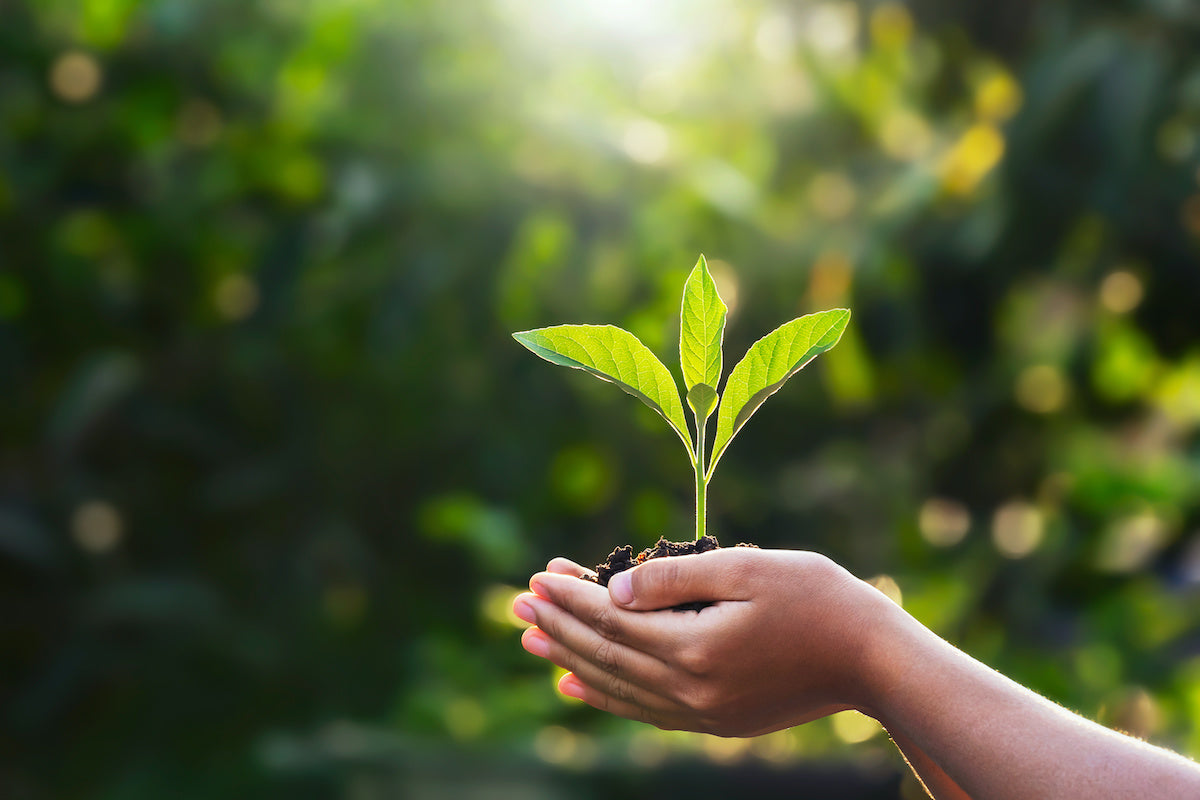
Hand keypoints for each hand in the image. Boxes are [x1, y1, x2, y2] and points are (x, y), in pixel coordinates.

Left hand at [512, 547, 897, 736]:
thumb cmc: (817, 598)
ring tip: (531, 643)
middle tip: (517, 604)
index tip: (536, 576)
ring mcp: (702, 712)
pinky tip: (577, 688)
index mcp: (694, 647)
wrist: (872, 660)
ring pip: (617, 686)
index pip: (611, 620)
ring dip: (570, 661)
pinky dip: (605, 697)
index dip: (570, 597)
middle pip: (605, 655)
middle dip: (558, 627)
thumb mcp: (747, 568)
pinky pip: (643, 710)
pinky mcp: (716, 721)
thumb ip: (676, 579)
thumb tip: (613, 590)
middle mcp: (690, 689)